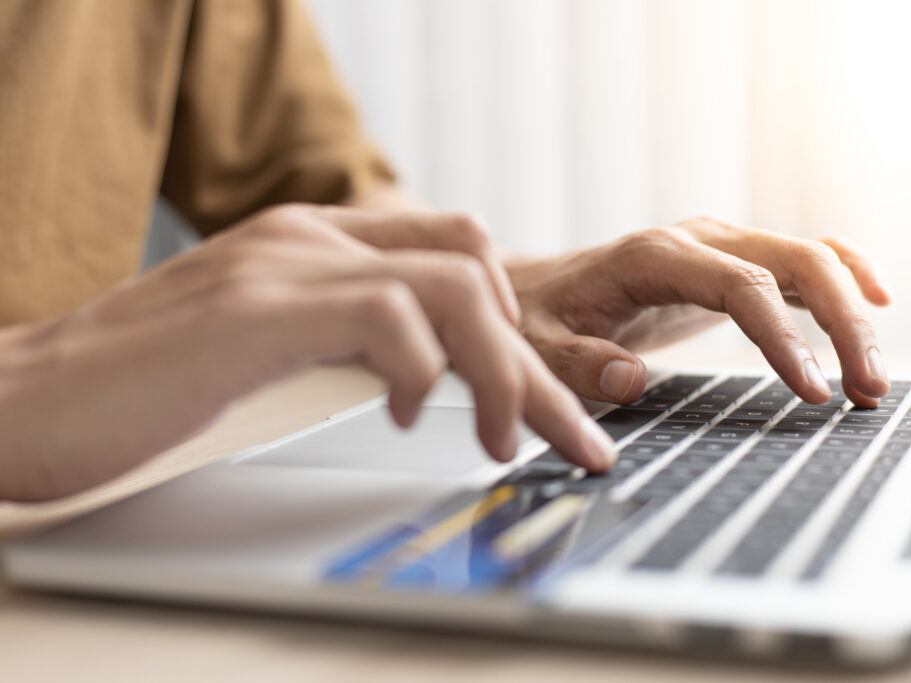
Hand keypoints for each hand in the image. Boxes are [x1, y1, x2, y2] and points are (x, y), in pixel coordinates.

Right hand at [0, 205, 613, 501]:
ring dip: (500, 372)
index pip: (452, 248)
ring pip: (451, 284)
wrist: (21, 400)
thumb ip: (340, 336)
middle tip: (568, 435)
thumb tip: (424, 372)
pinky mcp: (255, 310)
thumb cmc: (141, 388)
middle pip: (472, 264)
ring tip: (503, 440)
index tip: (545, 394)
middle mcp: (306, 237)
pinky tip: (407, 418)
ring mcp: (282, 265)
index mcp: (313, 243)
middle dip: (534, 360)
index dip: (514, 319)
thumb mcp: (268, 346)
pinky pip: (387, 316)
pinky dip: (421, 373)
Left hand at [509, 217, 890, 407]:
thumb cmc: (537, 318)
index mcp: (654, 256)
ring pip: (808, 258)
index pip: (741, 286)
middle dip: (843, 322)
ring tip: (874, 377)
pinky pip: (799, 259)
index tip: (812, 390)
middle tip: (869, 388)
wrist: (537, 288)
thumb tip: (630, 379)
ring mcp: (719, 245)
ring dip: (853, 310)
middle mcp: (697, 239)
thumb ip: (575, 362)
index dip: (783, 337)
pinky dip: (844, 275)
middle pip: (795, 261)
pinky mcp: (731, 262)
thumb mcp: (536, 346)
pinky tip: (878, 301)